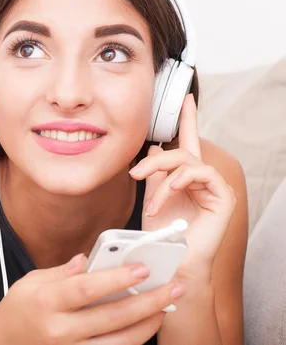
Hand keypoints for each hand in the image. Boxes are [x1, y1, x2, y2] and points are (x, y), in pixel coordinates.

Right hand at [0, 254, 185, 344]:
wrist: (2, 344)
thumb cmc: (17, 309)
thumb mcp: (30, 282)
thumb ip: (61, 271)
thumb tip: (88, 259)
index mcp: (46, 302)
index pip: (87, 289)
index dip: (116, 279)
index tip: (143, 267)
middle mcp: (59, 330)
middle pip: (111, 318)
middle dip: (147, 302)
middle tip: (173, 288)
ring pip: (118, 343)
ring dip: (147, 325)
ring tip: (165, 308)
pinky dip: (132, 341)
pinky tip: (145, 327)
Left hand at [128, 94, 236, 275]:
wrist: (171, 261)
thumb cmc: (162, 234)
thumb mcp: (153, 197)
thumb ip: (155, 174)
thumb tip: (152, 150)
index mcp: (186, 177)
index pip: (187, 143)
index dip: (187, 119)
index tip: (185, 98)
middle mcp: (203, 179)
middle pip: (181, 152)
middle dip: (155, 161)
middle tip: (135, 174)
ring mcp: (215, 188)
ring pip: (188, 161)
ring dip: (163, 178)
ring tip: (151, 203)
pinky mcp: (224, 197)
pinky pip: (202, 174)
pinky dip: (181, 182)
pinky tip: (169, 194)